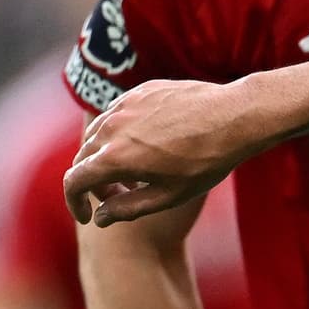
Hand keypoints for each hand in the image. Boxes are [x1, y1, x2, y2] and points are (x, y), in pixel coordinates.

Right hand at [65, 80, 258, 227]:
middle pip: (83, 158)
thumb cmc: (206, 162)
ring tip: (134, 174)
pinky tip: (145, 147)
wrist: (234, 117)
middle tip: (117, 196)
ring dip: (104, 157)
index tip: (88, 215)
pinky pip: (116, 115)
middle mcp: (112, 127)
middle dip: (93, 182)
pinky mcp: (138, 91)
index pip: (74, 181)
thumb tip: (100, 217)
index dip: (75, 202)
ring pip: (97, 134)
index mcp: (115, 157)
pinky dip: (118, 135)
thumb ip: (128, 209)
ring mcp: (124, 105)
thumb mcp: (169, 196)